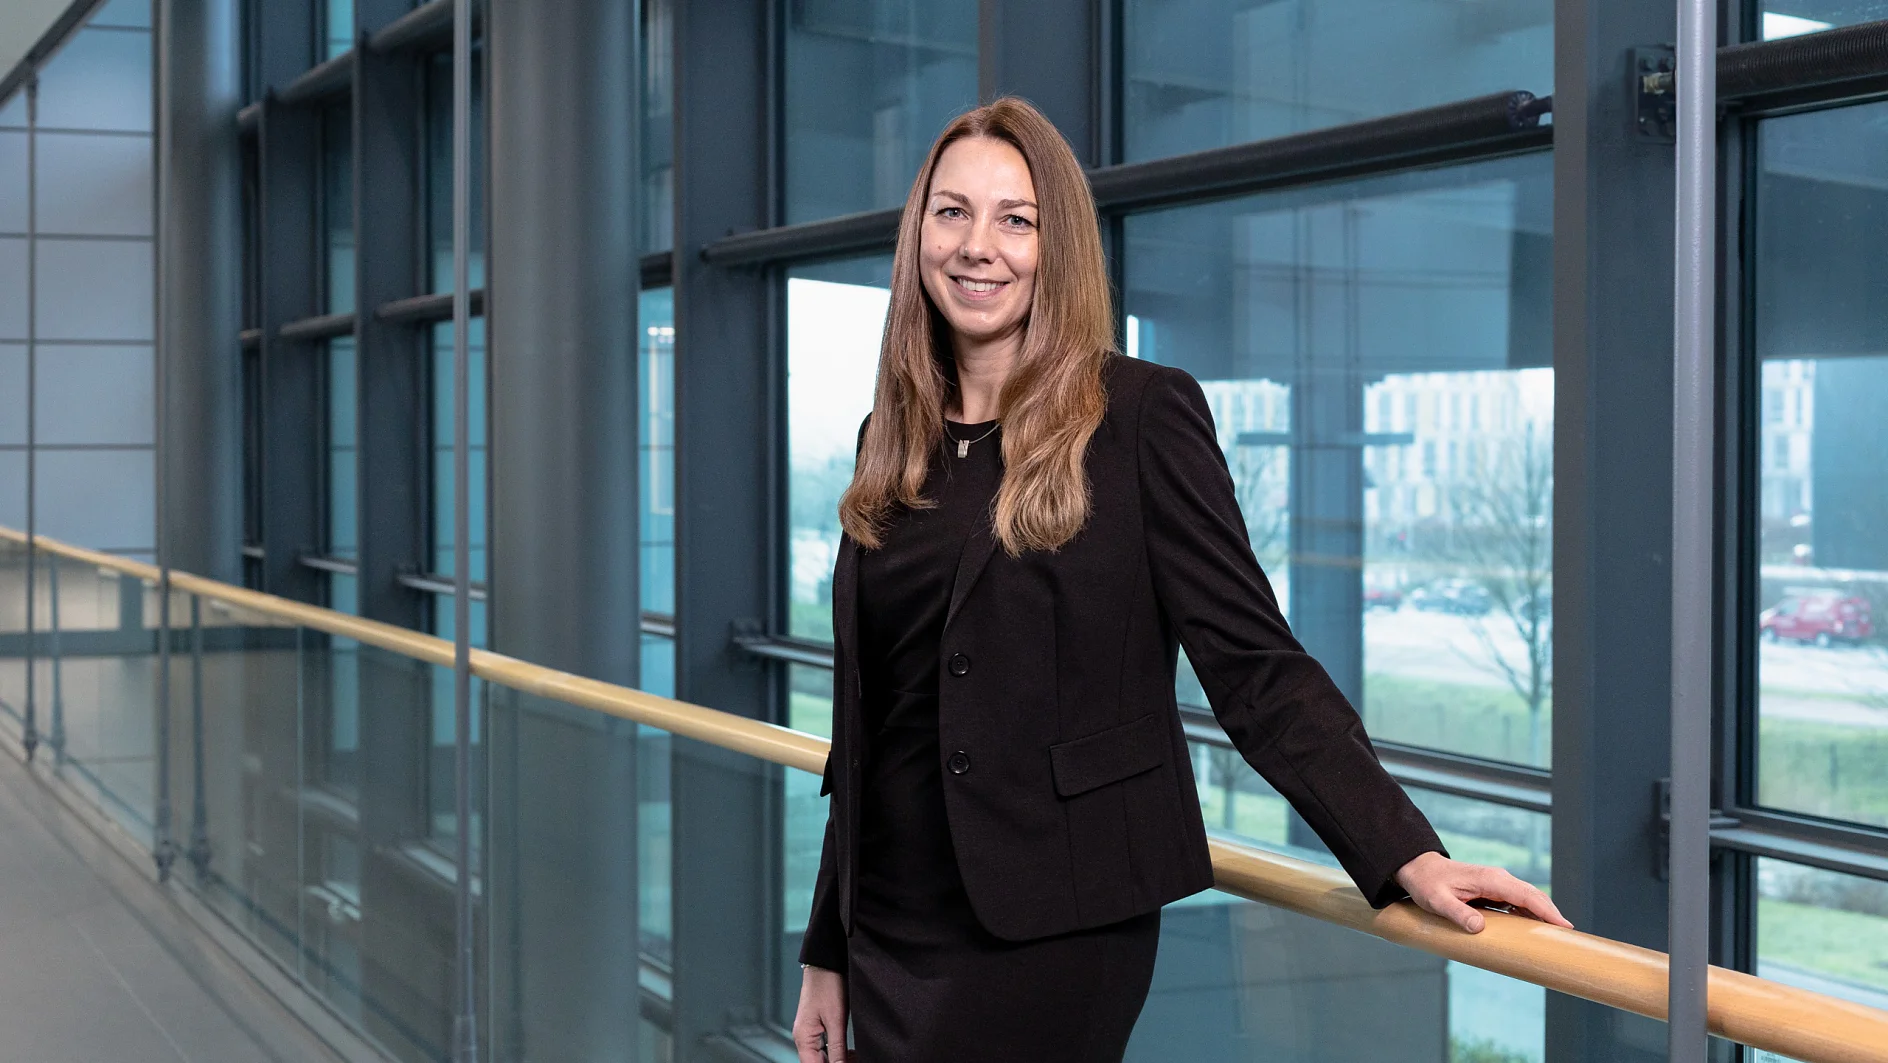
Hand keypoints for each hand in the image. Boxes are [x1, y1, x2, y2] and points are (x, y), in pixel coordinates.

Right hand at [793, 965, 852, 1061]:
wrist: (826, 961)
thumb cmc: (828, 984)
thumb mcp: (836, 1020)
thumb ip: (837, 1048)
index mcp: (803, 1038)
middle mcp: (803, 1037)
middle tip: (855, 1060)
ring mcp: (809, 1031)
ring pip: (822, 1057)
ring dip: (838, 1060)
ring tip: (855, 1057)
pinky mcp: (816, 1025)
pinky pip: (824, 1047)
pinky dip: (837, 1052)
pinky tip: (850, 1053)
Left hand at [1394, 851, 1571, 933]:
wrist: (1419, 870)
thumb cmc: (1428, 884)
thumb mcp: (1438, 901)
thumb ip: (1458, 914)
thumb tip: (1480, 928)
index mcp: (1491, 879)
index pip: (1527, 895)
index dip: (1547, 911)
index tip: (1564, 926)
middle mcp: (1499, 879)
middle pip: (1534, 896)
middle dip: (1552, 914)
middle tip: (1568, 936)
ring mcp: (1497, 883)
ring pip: (1528, 899)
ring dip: (1542, 915)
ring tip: (1557, 937)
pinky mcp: (1493, 890)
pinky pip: (1517, 902)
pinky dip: (1529, 914)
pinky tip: (1534, 929)